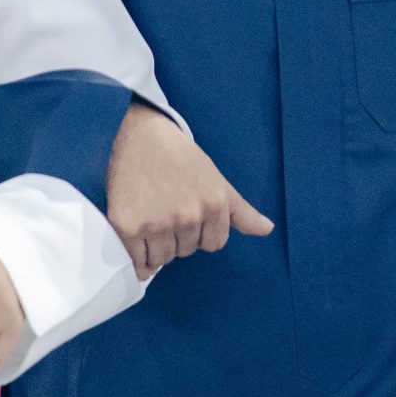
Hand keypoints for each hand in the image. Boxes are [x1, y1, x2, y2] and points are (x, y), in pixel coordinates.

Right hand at [106, 99, 272, 275]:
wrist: (139, 135)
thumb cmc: (179, 156)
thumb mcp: (216, 180)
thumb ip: (241, 211)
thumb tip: (267, 229)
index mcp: (213, 205)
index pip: (214, 244)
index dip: (201, 232)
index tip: (188, 214)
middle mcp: (188, 216)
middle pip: (186, 251)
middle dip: (178, 237)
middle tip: (165, 210)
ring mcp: (157, 222)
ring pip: (162, 258)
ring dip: (156, 248)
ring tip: (150, 219)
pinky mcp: (128, 226)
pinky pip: (138, 261)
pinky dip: (137, 259)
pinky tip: (136, 241)